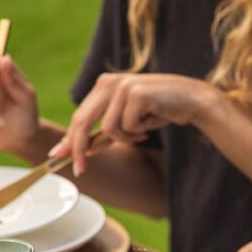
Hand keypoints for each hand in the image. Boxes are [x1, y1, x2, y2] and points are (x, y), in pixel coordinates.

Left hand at [50, 73, 219, 175]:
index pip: (80, 115)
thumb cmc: (160, 111)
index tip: (59, 157)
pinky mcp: (136, 93)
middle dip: (80, 148)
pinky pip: (127, 126)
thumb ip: (106, 133)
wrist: (192, 100)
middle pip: (83, 120)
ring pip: (108, 128)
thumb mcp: (129, 123)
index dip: (70, 139)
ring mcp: (122, 86)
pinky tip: (150, 125)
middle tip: (80, 170)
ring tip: (141, 133)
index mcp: (103, 85)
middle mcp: (109, 82)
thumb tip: (82, 151)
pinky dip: (138, 132)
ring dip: (125, 139)